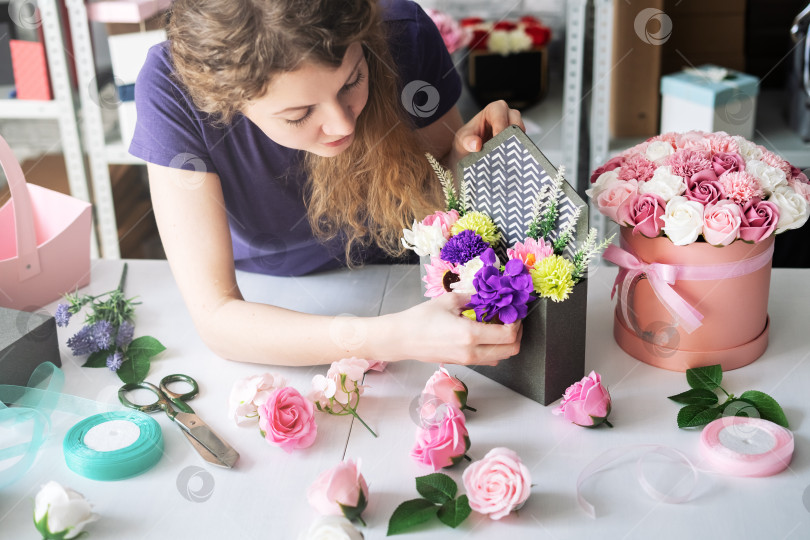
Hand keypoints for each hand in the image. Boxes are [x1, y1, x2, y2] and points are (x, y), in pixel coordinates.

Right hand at [393, 292, 522, 365]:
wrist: (402, 339)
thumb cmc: (421, 318)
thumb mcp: (448, 301)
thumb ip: (473, 298)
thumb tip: (488, 295)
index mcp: (470, 335)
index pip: (508, 335)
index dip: (517, 323)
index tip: (513, 311)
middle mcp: (472, 352)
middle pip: (511, 350)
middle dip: (517, 334)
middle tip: (512, 319)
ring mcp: (468, 361)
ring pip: (501, 357)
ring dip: (506, 342)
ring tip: (499, 325)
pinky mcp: (463, 363)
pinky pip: (488, 359)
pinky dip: (494, 348)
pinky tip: (485, 334)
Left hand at [453, 100, 524, 156]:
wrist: (471, 151)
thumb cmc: (468, 139)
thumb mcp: (462, 139)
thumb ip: (467, 141)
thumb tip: (476, 145)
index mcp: (494, 109)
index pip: (500, 115)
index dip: (499, 127)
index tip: (496, 140)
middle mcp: (507, 114)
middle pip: (515, 122)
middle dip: (510, 136)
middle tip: (503, 150)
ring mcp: (515, 126)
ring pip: (521, 133)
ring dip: (515, 144)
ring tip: (506, 157)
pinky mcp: (518, 138)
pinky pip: (522, 143)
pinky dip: (516, 150)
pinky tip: (510, 159)